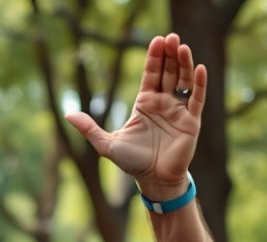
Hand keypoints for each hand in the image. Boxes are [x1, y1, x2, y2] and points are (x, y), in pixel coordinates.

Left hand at [65, 33, 206, 200]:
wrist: (153, 180)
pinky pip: (197, 99)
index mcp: (145, 103)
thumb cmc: (132, 162)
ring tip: (182, 46)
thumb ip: (89, 128)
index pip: (151, 75)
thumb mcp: (106, 143)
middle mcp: (163, 103)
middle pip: (168, 73)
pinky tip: (200, 69)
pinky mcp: (191, 122)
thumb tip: (67, 114)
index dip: (154, 58)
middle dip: (170, 55)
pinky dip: (199, 84)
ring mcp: (178, 111)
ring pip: (184, 81)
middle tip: (170, 37)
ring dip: (184, 64)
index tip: (155, 40)